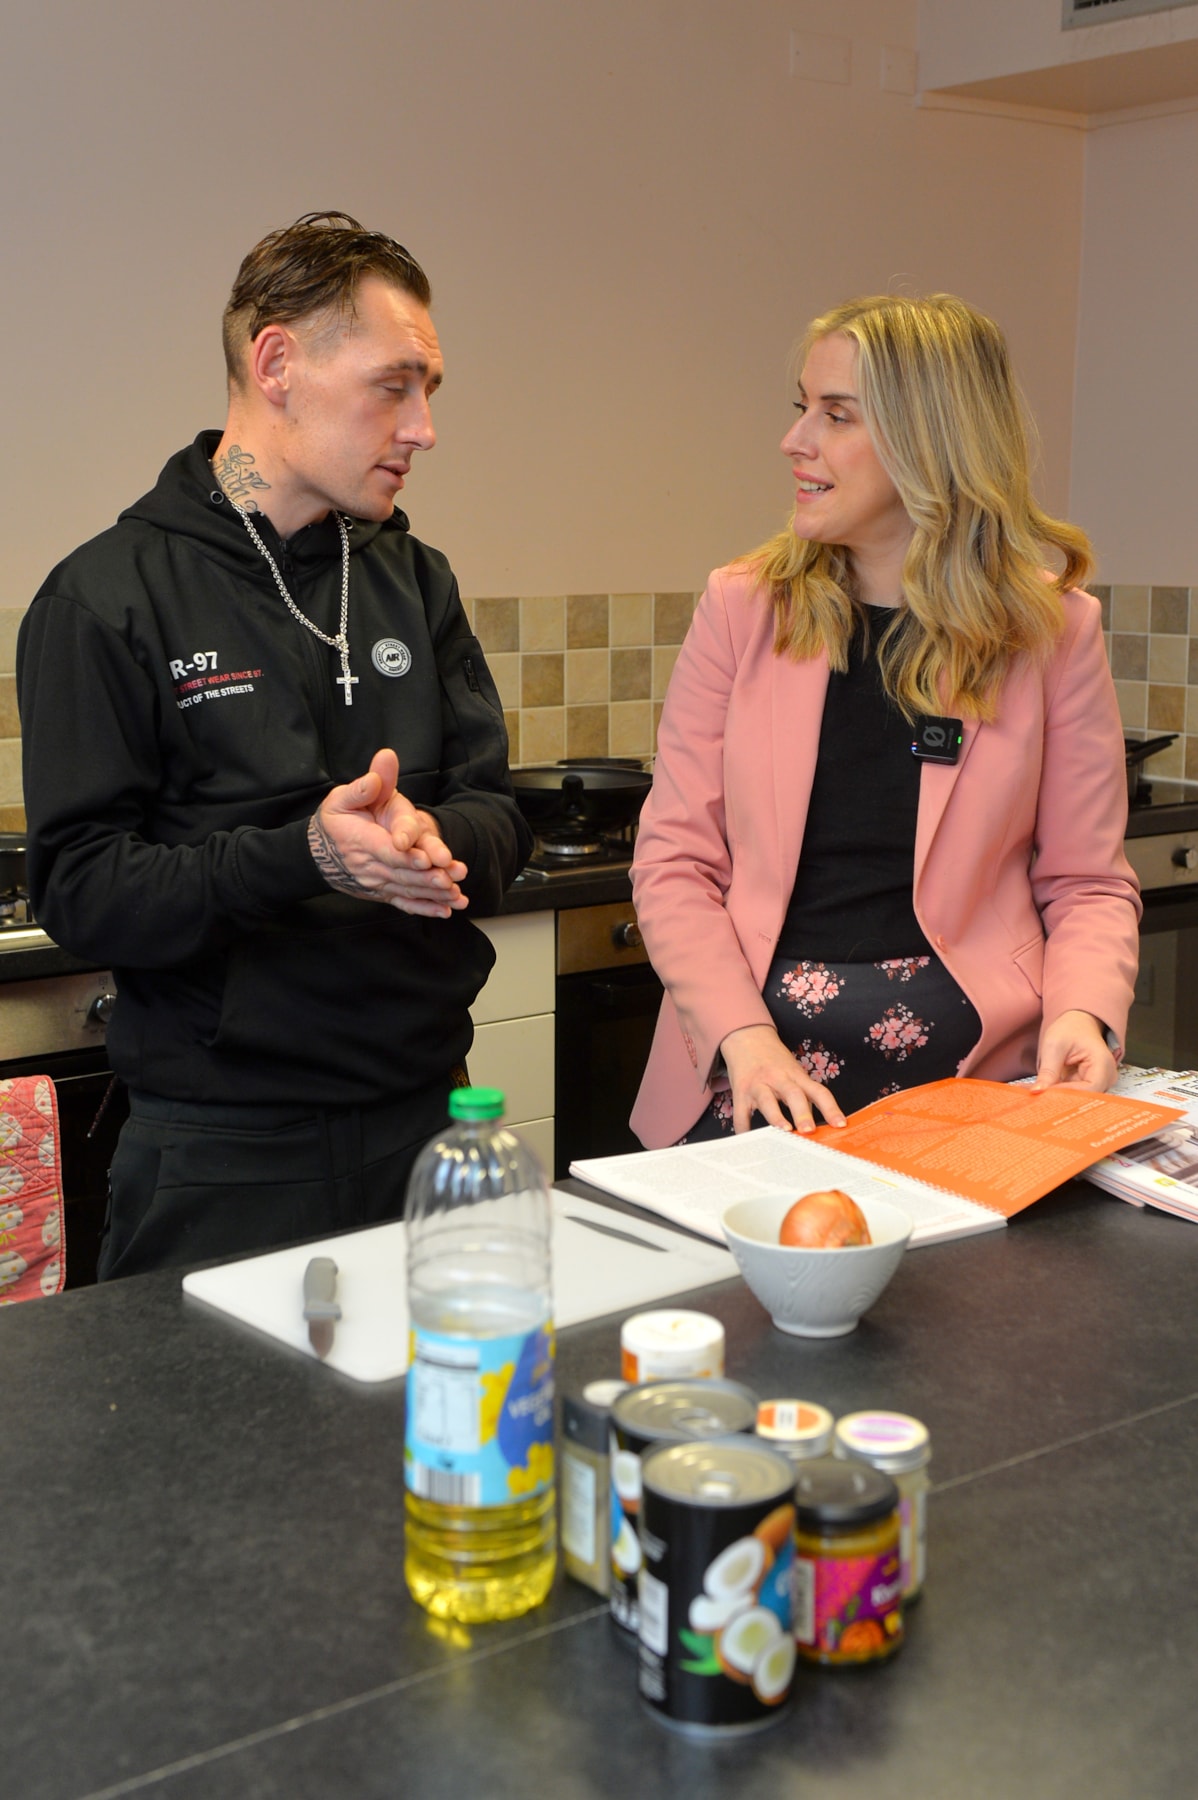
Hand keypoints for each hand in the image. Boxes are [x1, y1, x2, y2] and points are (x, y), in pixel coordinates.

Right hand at [309, 749, 468, 918]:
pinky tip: (446, 911)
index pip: (386, 849)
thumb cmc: (336, 819)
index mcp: (361, 839)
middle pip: (402, 873)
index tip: (428, 858)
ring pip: (407, 889)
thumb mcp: (342, 797)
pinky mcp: (383, 892)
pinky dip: (425, 908)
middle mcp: (370, 866)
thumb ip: (363, 785)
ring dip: (434, 894)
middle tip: (452, 877)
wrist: (318, 853)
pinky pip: (404, 903)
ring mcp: (377, 883)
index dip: (408, 854)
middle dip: (428, 877)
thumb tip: (382, 767)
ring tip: (457, 895)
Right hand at [719, 1023, 846, 1133]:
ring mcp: (758, 1085)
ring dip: (776, 1117)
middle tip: (809, 1131)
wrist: (747, 1037)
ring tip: (784, 1131)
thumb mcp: (793, 1072)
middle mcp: (779, 1079)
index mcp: (797, 1076)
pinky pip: (741, 1112)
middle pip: (793, 1095)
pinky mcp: (740, 1092)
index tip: (840, 1125)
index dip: (831, 1108)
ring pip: (767, 1100)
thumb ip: (804, 1095)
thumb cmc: (774, 1060)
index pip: (819, 1092)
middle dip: (802, 1113)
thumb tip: (817, 1126)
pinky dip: (744, 1127)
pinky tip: (749, 1138)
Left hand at [1031, 1009, 1117, 1091]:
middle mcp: (1105, 1077)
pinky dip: (1057, 1093)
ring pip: (1076, 1098)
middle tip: (1036, 1098)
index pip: (1089, 1089)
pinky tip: (1042, 1091)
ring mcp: (1097, 1083)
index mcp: (1103, 1064)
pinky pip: (1072, 1095)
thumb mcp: (1054, 1045)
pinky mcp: (1087, 1086)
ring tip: (1036, 1094)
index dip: (1067, 1094)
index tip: (1045, 1094)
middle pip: (1084, 1097)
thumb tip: (1038, 1091)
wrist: (1077, 1024)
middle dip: (1059, 1099)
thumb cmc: (1070, 1028)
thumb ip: (1048, 1070)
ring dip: (1056, 1097)